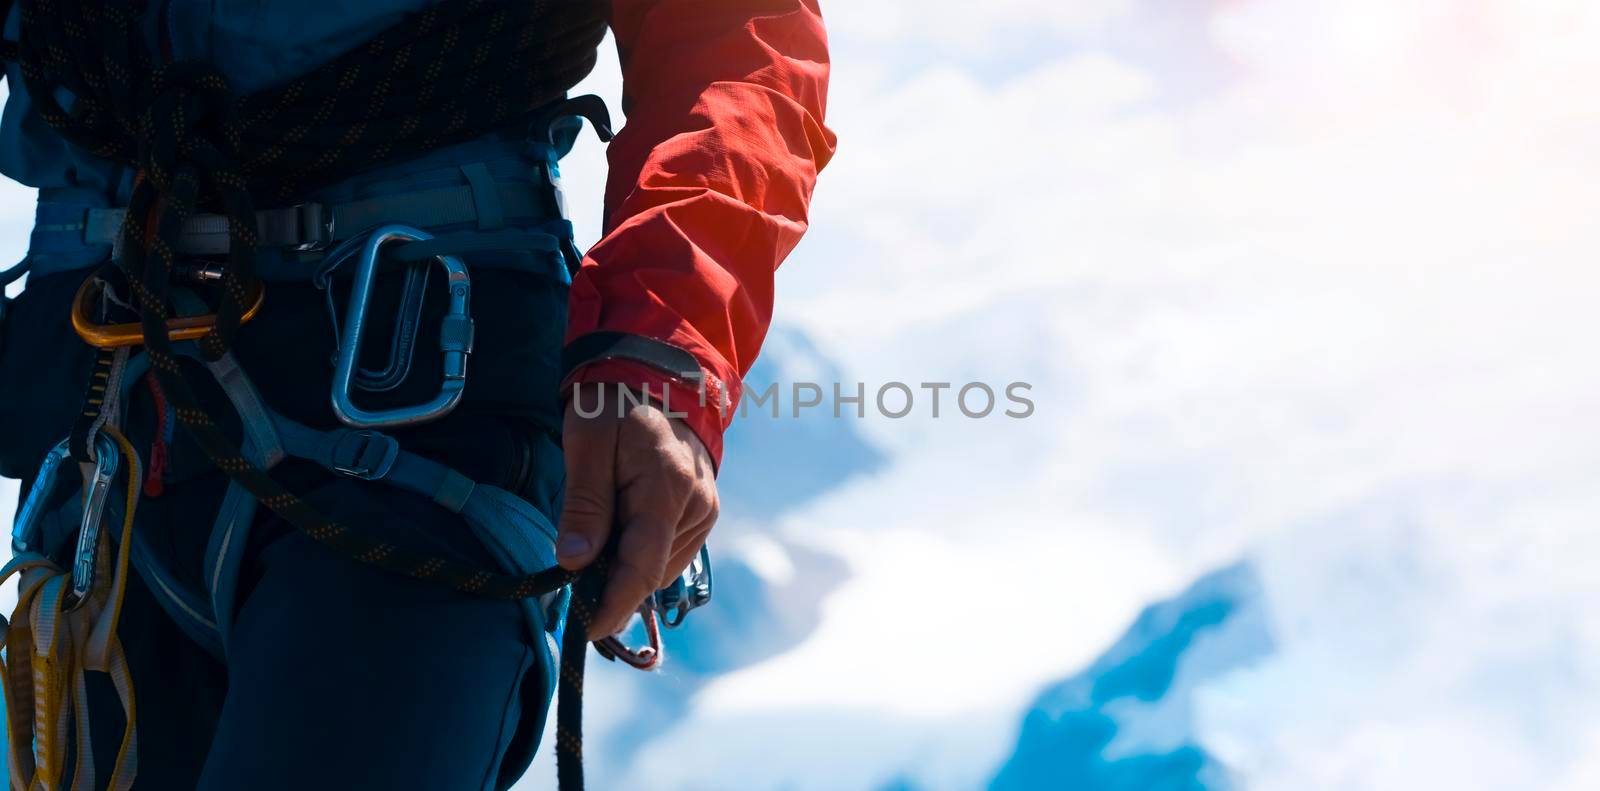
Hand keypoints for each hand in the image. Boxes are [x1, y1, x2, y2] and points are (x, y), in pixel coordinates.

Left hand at [555, 387, 718, 639]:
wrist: (659, 377)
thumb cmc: (615, 406)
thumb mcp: (588, 443)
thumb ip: (584, 504)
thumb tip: (573, 563)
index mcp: (667, 487)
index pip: (642, 564)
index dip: (614, 603)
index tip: (586, 629)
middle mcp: (696, 506)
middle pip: (650, 571)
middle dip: (611, 587)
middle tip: (570, 581)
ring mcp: (704, 512)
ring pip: (660, 566)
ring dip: (624, 571)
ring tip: (592, 546)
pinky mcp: (703, 513)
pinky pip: (668, 552)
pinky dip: (639, 556)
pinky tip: (616, 539)